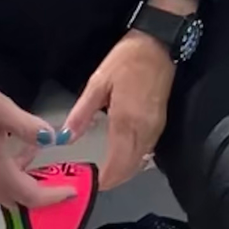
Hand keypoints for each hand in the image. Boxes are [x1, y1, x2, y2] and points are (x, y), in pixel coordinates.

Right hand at [0, 51, 74, 209]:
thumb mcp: (3, 110)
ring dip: (30, 185)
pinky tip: (27, 151)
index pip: (30, 196)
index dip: (53, 197)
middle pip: (19, 200)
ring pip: (9, 193)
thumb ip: (30, 127)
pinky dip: (17, 175)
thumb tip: (53, 139)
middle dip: (43, 196)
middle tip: (65, 184)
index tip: (73, 192)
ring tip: (51, 169)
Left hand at [63, 31, 176, 191]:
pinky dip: (135, 160)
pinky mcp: (161, 121)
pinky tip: (123, 156)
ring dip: (125, 171)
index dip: (105, 180)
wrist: (158, 42)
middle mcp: (144, 130)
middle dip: (114, 180)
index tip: (89, 186)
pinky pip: (148, 150)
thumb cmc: (126, 60)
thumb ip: (82, 113)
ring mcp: (156, 127)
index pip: (117, 164)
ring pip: (142, 161)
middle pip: (131, 168)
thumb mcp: (98, 82)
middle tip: (94, 183)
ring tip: (106, 173)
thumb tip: (66, 138)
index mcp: (126, 122)